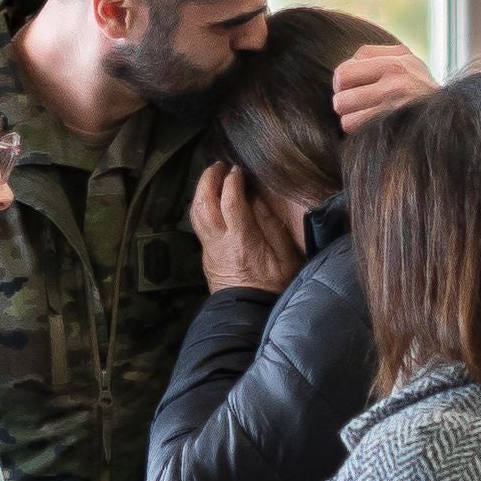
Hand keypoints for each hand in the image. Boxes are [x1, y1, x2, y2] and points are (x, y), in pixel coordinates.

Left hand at [190, 162, 303, 294]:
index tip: (237, 169)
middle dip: (208, 180)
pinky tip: (210, 201)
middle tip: (218, 165)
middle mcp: (219, 242)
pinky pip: (198, 225)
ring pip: (196, 214)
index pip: (230, 201)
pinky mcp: (206, 256)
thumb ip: (270, 225)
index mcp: (242, 241)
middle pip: (204, 203)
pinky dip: (201, 207)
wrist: (249, 315)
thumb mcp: (284, 256)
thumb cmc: (273, 287)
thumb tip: (256, 199)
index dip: (232, 181)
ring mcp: (209, 250)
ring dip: (201, 192)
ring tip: (211, 178)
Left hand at [333, 43, 435, 131]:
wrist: (452, 123)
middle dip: (344, 96)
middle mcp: (398, 70)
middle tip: (357, 106)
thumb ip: (378, 59)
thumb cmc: (422, 98)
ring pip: (342, 103)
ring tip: (366, 118)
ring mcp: (394, 94)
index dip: (346, 80)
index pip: (350, 61)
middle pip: (340, 79)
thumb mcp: (409, 67)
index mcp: (400, 56)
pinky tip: (372, 129)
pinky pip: (351, 124)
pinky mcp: (390, 118)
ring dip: (349, 115)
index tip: (357, 90)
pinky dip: (356, 130)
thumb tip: (344, 70)